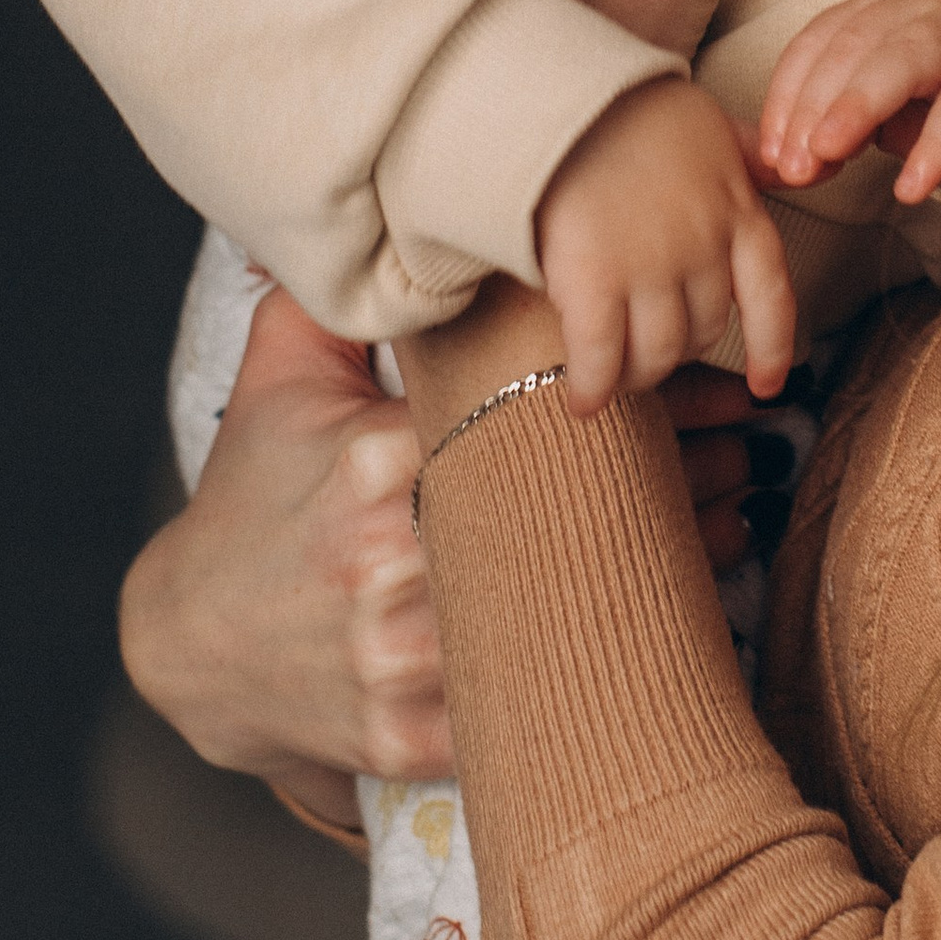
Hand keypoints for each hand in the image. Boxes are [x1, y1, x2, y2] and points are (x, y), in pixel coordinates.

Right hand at [122, 282, 770, 801]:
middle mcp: (385, 569)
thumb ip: (337, 294)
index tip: (712, 387)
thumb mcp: (277, 380)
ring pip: (566, 617)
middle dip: (675, 484)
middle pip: (570, 524)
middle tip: (752, 449)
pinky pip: (529, 704)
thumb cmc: (249, 495)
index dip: (637, 411)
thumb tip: (382, 200)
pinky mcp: (407, 740)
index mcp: (370, 466)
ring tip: (740, 518)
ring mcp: (396, 664)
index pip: (532, 431)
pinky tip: (676, 623)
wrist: (189, 643)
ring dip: (663, 574)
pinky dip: (604, 664)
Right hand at [536, 73, 795, 405]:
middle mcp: (704, 247)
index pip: (772, 296)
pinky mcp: (593, 277)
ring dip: (638, 375)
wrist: (568, 94)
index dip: (772, 347)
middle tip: (650, 355)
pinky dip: (594, 385)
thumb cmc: (636, 107)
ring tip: (617, 377)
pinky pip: (602, 354)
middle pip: (705, 331)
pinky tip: (584, 401)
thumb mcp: (713, 127)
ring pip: (658, 352)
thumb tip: (797, 169)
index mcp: (739, 211)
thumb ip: (751, 157)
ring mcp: (650, 265)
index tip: (767, 384)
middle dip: (681, 351)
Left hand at [758, 0, 940, 205]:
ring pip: (902, 57)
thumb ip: (839, 130)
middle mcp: (921, 3)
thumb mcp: (891, 117)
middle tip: (793, 167)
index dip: (785, 98)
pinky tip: (910, 188)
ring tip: (827, 157)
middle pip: (850, 45)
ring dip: (856, 106)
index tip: (770, 157)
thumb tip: (781, 164)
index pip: (816, 42)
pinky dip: (933, 147)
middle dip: (811, 108)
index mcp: (881, 8)